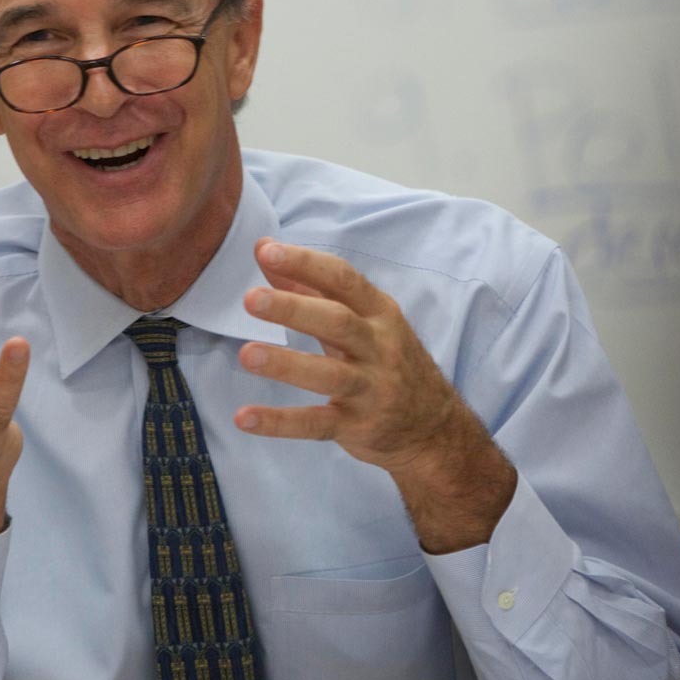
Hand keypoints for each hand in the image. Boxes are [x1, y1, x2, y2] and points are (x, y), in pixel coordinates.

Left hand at [234, 239, 515, 552]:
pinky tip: (245, 418)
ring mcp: (371, 389)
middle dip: (294, 308)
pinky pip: (316, 424)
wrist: (434, 428)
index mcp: (379, 313)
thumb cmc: (388, 361)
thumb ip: (311, 288)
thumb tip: (264, 251)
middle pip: (338, 322)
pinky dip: (281, 422)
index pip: (343, 279)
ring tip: (246, 354)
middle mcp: (380, 347)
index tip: (267, 252)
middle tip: (251, 299)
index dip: (305, 264)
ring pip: (329, 374)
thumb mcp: (362, 320)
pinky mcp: (357, 427)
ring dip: (286, 364)